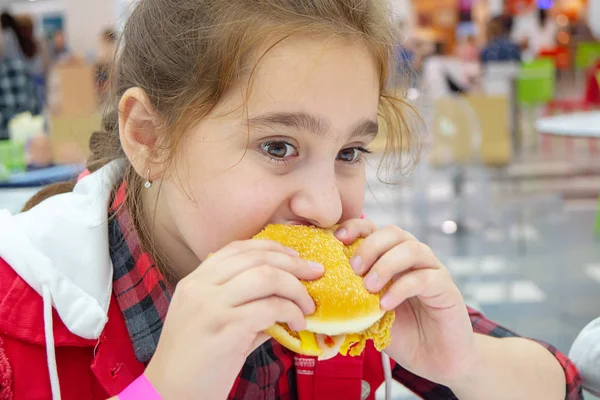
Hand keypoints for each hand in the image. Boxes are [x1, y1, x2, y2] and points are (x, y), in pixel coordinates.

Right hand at [144, 239, 323, 399]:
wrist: (170, 393)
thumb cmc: (195, 362)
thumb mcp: (213, 321)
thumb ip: (244, 304)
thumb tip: (286, 297)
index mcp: (196, 280)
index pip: (239, 248)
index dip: (273, 248)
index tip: (296, 258)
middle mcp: (201, 286)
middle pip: (257, 258)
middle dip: (293, 263)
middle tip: (316, 272)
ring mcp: (211, 305)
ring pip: (267, 277)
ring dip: (296, 288)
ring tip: (308, 305)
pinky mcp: (226, 327)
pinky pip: (270, 308)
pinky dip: (291, 313)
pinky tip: (297, 324)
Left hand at [335, 219, 474, 385]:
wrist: (435, 359)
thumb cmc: (401, 333)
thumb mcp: (369, 315)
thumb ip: (350, 300)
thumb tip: (318, 295)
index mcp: (391, 256)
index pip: (374, 229)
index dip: (355, 227)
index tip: (337, 239)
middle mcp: (413, 257)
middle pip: (393, 232)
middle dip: (369, 245)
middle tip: (353, 269)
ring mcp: (432, 270)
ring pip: (411, 248)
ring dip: (385, 264)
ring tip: (369, 287)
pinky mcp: (446, 288)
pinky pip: (424, 278)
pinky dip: (401, 288)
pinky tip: (385, 305)